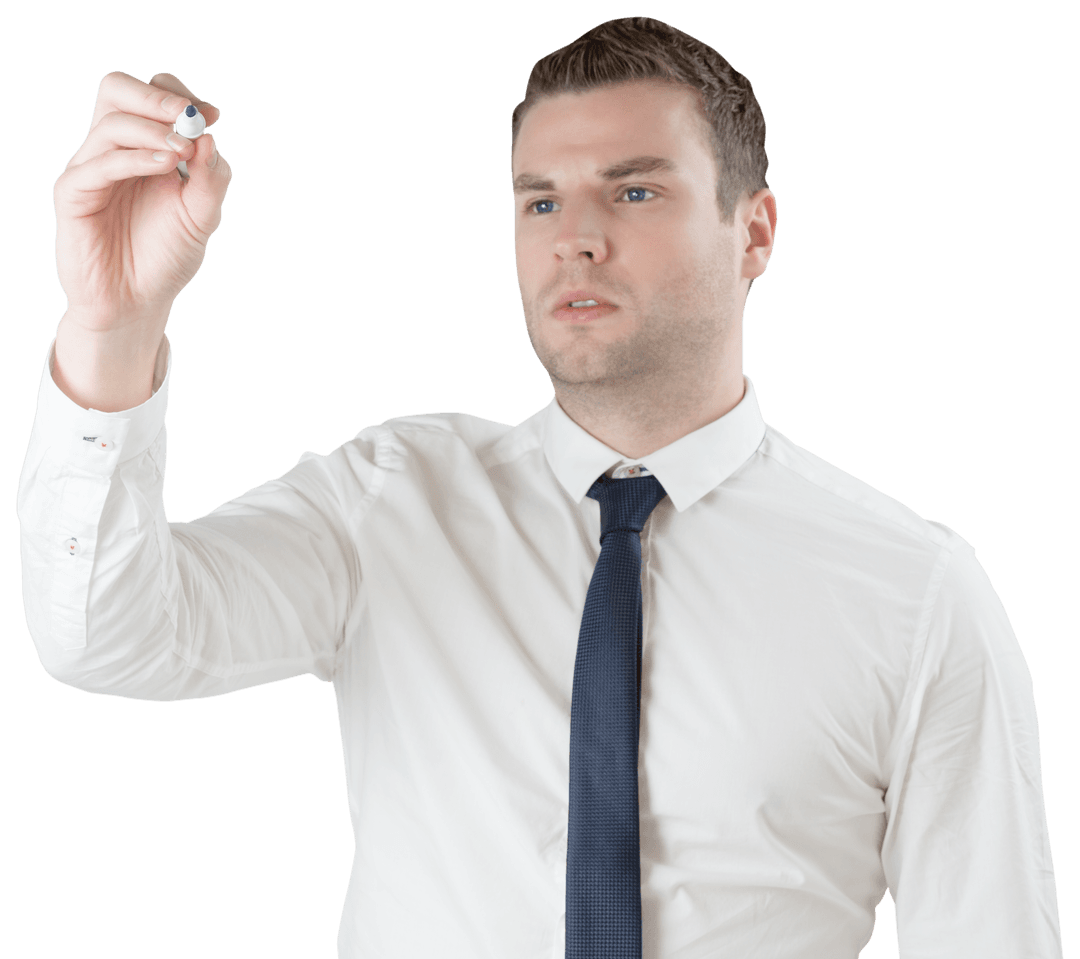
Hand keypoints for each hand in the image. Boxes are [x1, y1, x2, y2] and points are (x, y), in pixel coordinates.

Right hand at [54, 71, 231, 334]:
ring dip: (153, 130)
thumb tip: (210, 136)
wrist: (136, 303)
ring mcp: (91, 169)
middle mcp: (114, 150)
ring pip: (111, 124)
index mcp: (144, 147)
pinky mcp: (74, 194)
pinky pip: (98, 164)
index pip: (150, 96)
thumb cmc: (166, 258)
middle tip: (190, 118)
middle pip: (117, 90)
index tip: (211, 116)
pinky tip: (165, 167)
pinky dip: (134, 159)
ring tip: (182, 152)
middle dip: (156, 98)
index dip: (179, 97)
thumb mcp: (201, 219)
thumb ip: (211, 180)